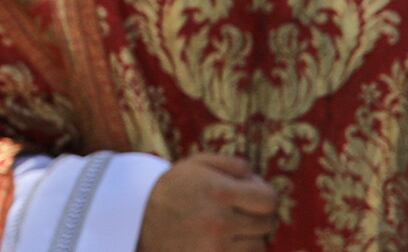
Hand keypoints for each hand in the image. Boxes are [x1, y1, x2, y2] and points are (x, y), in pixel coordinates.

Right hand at [137, 152, 277, 248]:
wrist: (138, 221)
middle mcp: (221, 221)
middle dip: (258, 216)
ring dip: (250, 237)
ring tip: (229, 228)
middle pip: (268, 224)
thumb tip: (258, 179)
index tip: (253, 196)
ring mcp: (218, 247)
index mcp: (220, 192)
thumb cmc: (172, 189)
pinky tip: (224, 242)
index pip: (269, 199)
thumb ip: (232, 164)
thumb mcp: (195, 164)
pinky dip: (240, 251)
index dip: (264, 196)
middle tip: (240, 212)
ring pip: (259, 245)